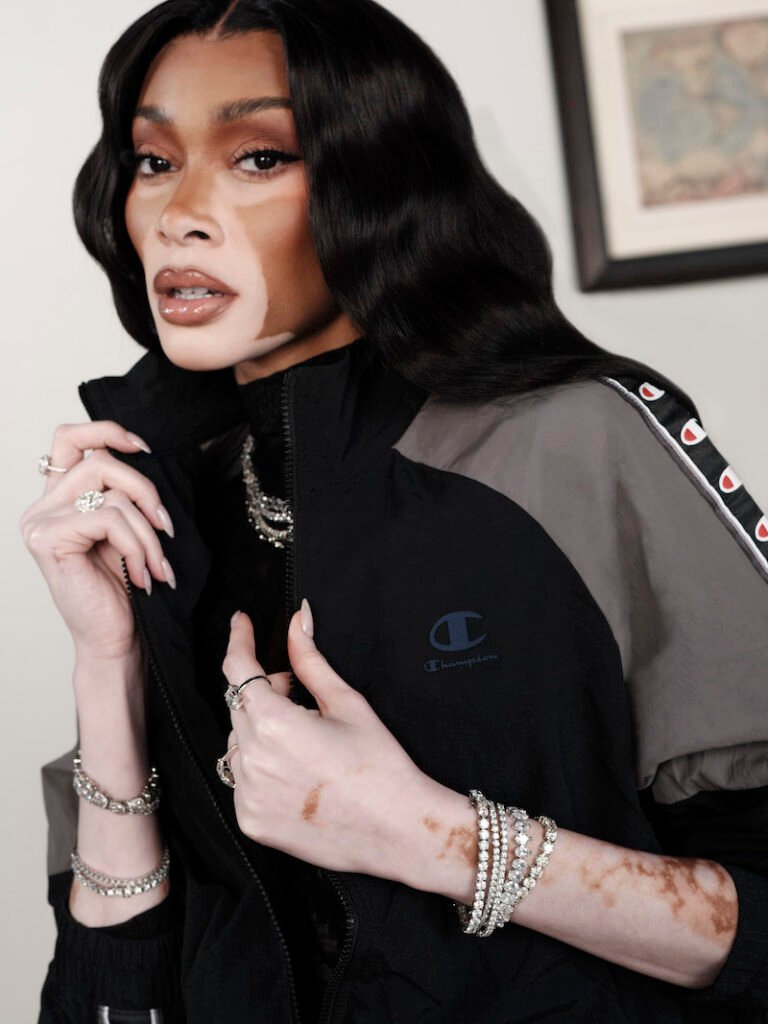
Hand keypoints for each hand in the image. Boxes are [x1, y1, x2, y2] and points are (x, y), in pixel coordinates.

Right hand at [20, 421, 174, 662]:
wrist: (115, 639)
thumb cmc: (123, 589)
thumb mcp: (127, 531)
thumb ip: (122, 494)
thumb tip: (143, 453)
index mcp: (59, 498)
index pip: (69, 438)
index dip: (106, 430)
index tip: (143, 447)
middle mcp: (42, 506)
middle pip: (99, 460)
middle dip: (145, 490)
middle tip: (166, 526)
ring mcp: (40, 523)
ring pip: (112, 494)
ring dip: (148, 532)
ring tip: (157, 563)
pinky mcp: (48, 540)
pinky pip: (110, 520)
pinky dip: (138, 546)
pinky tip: (143, 576)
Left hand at [222, 602, 433, 878]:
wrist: (396, 830)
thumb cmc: (379, 764)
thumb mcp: (346, 702)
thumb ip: (310, 659)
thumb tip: (298, 620)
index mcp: (273, 723)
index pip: (238, 669)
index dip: (239, 640)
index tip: (241, 622)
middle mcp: (251, 759)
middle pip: (240, 705)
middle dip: (265, 690)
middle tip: (299, 694)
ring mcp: (247, 794)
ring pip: (239, 742)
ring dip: (261, 730)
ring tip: (305, 740)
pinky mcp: (251, 821)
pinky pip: (243, 780)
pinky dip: (261, 767)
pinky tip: (298, 772)